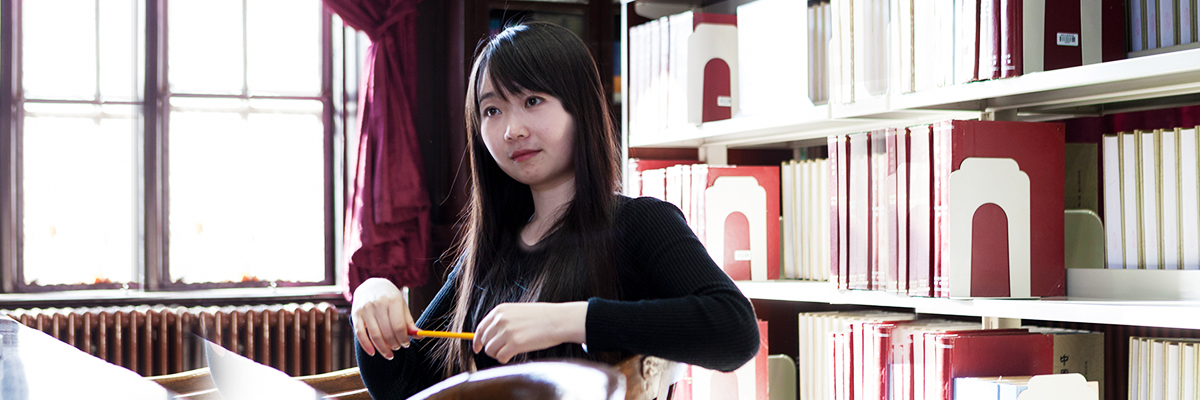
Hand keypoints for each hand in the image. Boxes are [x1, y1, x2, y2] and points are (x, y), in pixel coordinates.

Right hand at [351, 278, 416, 359]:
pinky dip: (366, 346)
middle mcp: (378, 304)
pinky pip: (360, 334)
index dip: (403, 339)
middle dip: (394, 344)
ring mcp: (365, 309)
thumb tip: (419, 336)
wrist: (371, 285)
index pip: (398, 326)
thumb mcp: (402, 306)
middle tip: (398, 348)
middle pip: (387, 332)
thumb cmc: (390, 298)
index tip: (406, 344)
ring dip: (383, 348)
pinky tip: (373, 352)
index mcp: (392, 301)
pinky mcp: (355, 314)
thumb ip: (409, 322)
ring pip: (374, 335)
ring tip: (389, 354)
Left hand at [473, 301, 587, 363]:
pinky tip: (512, 356)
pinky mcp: (515, 344)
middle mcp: (500, 320)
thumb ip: (503, 321)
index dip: (477, 340)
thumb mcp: (517, 312)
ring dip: (498, 354)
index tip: (478, 348)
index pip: (481, 328)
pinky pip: (501, 357)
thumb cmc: (541, 317)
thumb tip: (489, 336)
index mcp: (500, 310)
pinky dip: (504, 359)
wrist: (558, 320)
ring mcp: (507, 332)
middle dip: (490, 348)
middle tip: (501, 351)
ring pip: (491, 350)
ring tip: (510, 352)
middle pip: (484, 341)